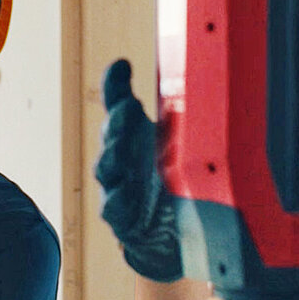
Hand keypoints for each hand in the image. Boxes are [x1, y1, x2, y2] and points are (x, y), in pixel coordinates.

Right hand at [94, 59, 182, 282]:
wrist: (175, 232)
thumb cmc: (171, 178)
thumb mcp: (182, 142)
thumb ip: (184, 112)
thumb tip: (191, 76)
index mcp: (134, 133)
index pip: (122, 104)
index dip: (118, 86)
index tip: (122, 67)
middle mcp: (122, 157)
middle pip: (112, 135)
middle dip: (117, 122)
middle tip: (127, 108)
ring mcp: (119, 187)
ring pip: (107, 170)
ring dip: (111, 159)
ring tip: (118, 150)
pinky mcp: (123, 219)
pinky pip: (112, 208)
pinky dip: (116, 201)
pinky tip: (121, 195)